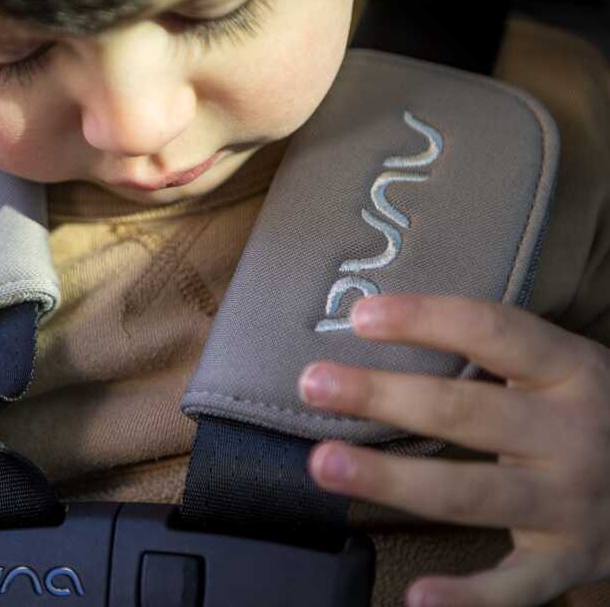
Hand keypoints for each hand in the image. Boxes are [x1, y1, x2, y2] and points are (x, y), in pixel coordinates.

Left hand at [297, 294, 609, 605]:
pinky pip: (516, 585)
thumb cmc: (592, 414)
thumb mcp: (565, 368)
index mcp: (570, 371)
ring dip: (391, 478)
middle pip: (464, 412)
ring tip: (324, 463)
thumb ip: (494, 351)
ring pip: (469, 492)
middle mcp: (573, 433)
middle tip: (313, 384)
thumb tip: (377, 324)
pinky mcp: (570, 560)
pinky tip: (418, 595)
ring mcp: (572, 501)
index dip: (425, 320)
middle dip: (382, 397)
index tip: (360, 316)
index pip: (492, 332)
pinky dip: (469, 597)